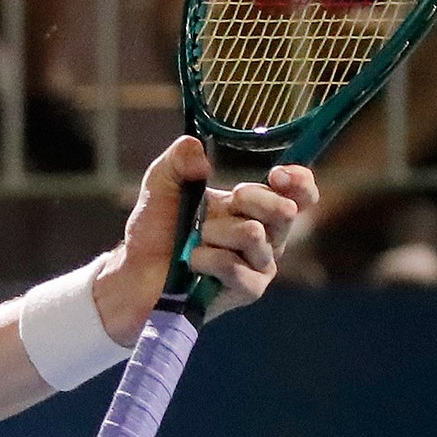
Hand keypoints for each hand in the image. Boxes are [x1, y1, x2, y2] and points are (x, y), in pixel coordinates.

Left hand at [93, 137, 319, 343]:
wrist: (136, 270)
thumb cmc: (156, 229)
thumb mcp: (162, 184)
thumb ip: (178, 160)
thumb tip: (196, 146)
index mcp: (255, 207)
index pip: (300, 194)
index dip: (299, 182)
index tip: (278, 175)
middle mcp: (266, 235)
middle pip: (286, 211)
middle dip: (252, 200)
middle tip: (226, 201)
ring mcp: (259, 264)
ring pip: (254, 235)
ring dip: (215, 232)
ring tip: (195, 240)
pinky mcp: (247, 289)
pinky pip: (234, 265)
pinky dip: (206, 259)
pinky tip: (193, 262)